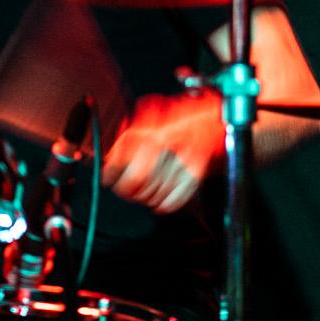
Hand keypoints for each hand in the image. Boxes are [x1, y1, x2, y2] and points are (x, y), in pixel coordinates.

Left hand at [102, 94, 223, 213]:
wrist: (210, 114)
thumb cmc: (178, 116)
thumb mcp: (145, 116)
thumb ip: (127, 138)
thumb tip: (109, 160)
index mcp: (145, 130)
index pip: (118, 163)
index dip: (110, 176)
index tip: (109, 180)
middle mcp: (162, 143)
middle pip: (135, 181)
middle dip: (128, 191)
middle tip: (126, 192)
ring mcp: (180, 158)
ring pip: (154, 192)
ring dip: (146, 198)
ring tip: (144, 195)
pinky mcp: (196, 170)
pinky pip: (175, 199)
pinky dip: (165, 205)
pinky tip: (160, 203)